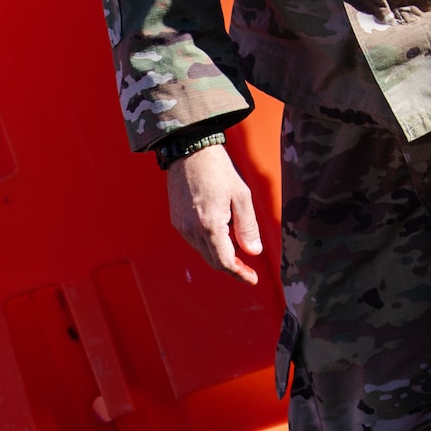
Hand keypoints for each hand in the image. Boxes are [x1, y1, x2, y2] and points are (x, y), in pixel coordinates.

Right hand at [166, 142, 263, 284]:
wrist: (190, 151)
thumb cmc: (217, 170)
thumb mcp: (242, 196)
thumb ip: (248, 227)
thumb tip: (253, 251)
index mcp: (209, 225)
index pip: (224, 262)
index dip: (239, 273)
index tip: (251, 278)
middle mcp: (192, 230)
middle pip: (213, 261)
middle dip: (232, 265)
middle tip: (248, 265)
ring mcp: (182, 226)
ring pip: (204, 252)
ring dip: (221, 253)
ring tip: (235, 237)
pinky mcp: (177, 221)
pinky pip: (195, 241)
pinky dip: (209, 243)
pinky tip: (220, 229)